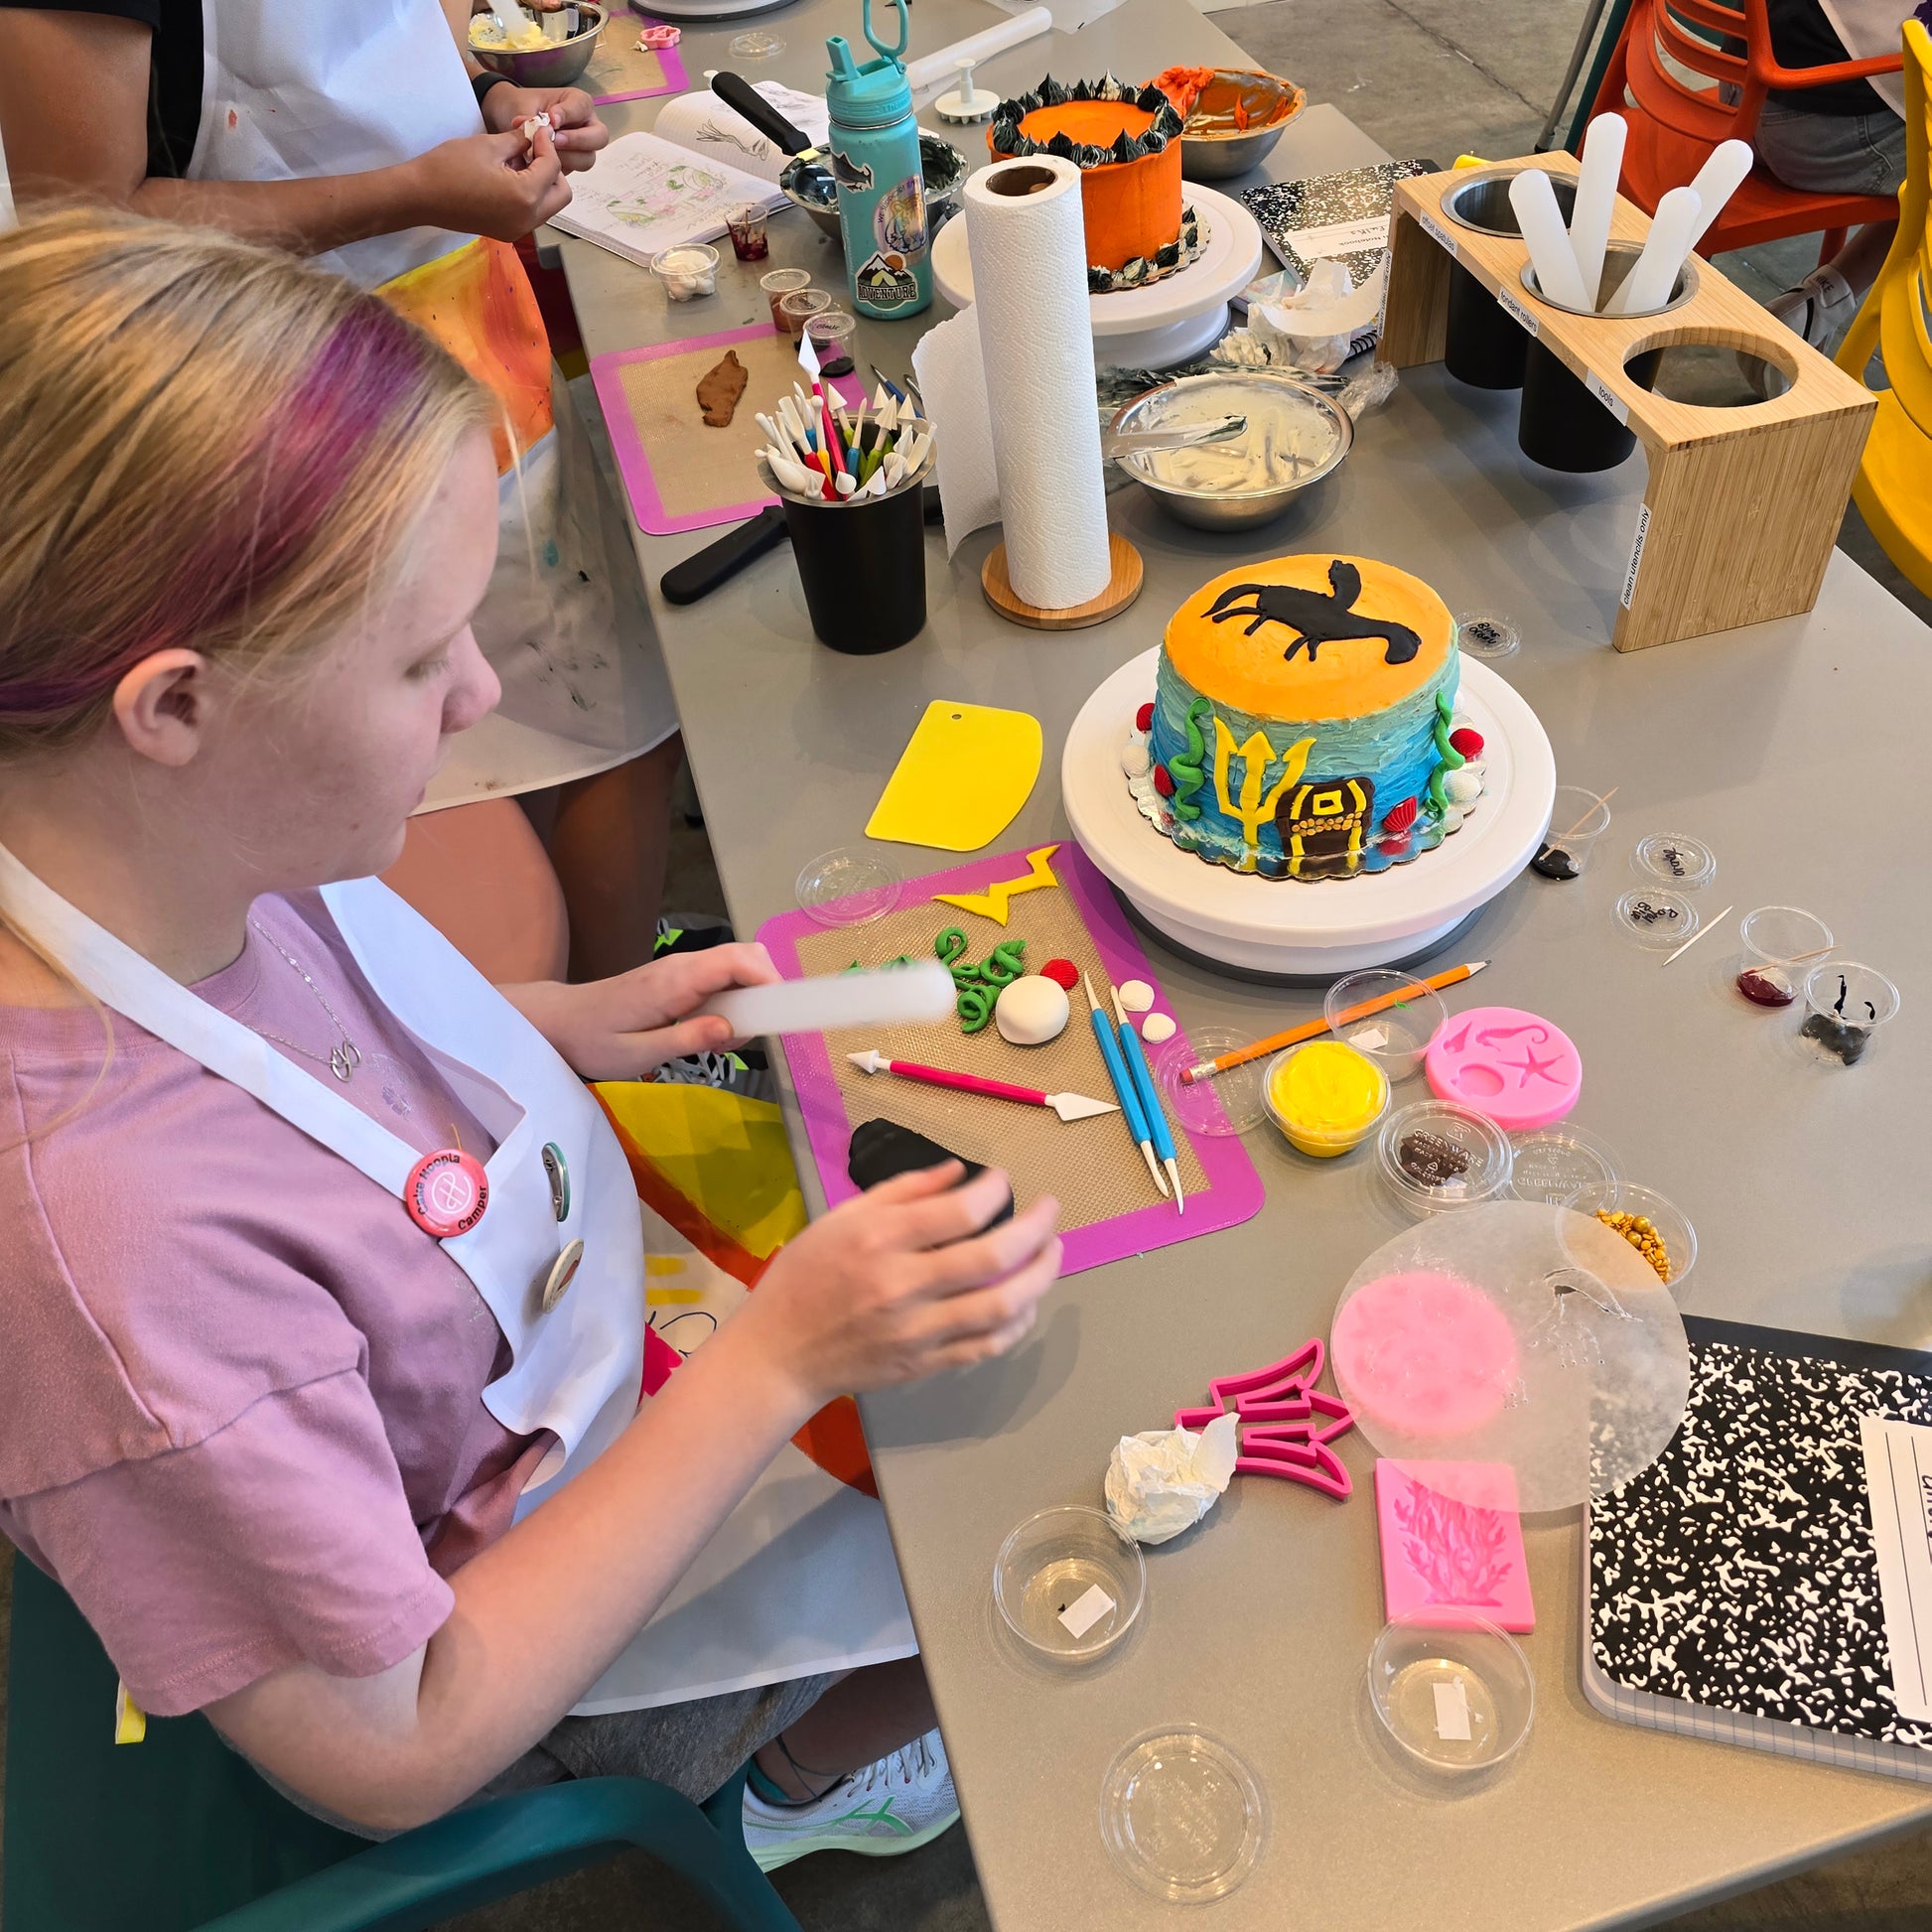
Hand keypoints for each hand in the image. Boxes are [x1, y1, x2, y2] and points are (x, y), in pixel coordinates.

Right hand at [403, 124, 569, 240]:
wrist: (420, 196)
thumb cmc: (449, 166)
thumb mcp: (489, 145)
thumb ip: (520, 140)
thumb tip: (538, 132)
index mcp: (525, 196)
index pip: (553, 167)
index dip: (547, 143)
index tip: (535, 129)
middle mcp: (528, 219)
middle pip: (561, 193)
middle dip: (552, 168)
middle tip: (531, 148)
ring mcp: (518, 230)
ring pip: (548, 205)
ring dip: (541, 181)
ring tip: (517, 160)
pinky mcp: (508, 232)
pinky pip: (531, 213)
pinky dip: (529, 194)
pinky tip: (509, 176)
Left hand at [481, 83, 608, 172]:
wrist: (510, 119)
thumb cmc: (521, 107)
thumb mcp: (523, 106)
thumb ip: (530, 117)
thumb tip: (533, 129)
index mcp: (578, 103)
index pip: (583, 107)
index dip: (569, 114)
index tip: (552, 118)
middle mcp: (586, 125)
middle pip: (599, 137)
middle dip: (578, 141)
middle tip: (556, 141)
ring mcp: (581, 147)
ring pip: (587, 158)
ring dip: (567, 158)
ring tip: (545, 153)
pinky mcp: (571, 164)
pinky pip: (572, 170)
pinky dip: (557, 169)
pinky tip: (541, 162)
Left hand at [503, 942, 781, 1079]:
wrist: (557, 1022)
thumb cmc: (592, 1041)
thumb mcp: (636, 1054)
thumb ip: (685, 1040)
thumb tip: (732, 1030)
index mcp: (675, 981)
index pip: (737, 960)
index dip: (768, 978)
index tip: (783, 1011)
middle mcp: (682, 966)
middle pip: (745, 954)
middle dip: (767, 986)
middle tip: (758, 1029)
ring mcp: (681, 969)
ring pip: (736, 965)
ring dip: (750, 997)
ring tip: (731, 1037)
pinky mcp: (679, 978)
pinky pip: (720, 977)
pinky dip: (733, 1000)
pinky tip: (713, 1030)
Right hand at [743, 1164, 1062, 1406]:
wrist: (778, 1354)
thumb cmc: (805, 1276)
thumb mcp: (840, 1219)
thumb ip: (902, 1192)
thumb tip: (958, 1172)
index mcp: (878, 1240)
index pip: (959, 1211)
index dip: (994, 1191)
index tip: (1003, 1180)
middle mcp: (902, 1285)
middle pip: (992, 1257)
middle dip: (1036, 1229)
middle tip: (1052, 1211)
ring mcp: (917, 1330)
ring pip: (1001, 1306)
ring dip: (1040, 1276)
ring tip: (1053, 1252)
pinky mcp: (925, 1364)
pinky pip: (987, 1345)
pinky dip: (1017, 1322)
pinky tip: (1026, 1300)